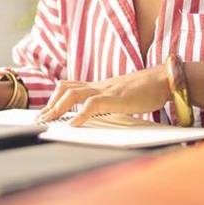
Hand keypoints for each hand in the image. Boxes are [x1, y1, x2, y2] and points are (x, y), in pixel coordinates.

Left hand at [36, 65, 170, 125]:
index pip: (70, 87)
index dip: (55, 98)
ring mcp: (105, 90)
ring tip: (48, 121)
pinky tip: (72, 125)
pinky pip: (92, 104)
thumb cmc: (147, 90)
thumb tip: (99, 114)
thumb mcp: (122, 98)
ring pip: (72, 94)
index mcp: (99, 87)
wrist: (164, 79)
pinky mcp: (115, 98)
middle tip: (39, 119)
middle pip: (65, 88)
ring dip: (57, 108)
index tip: (45, 112)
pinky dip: (79, 115)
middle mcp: (98, 86)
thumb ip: (109, 103)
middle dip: (49, 105)